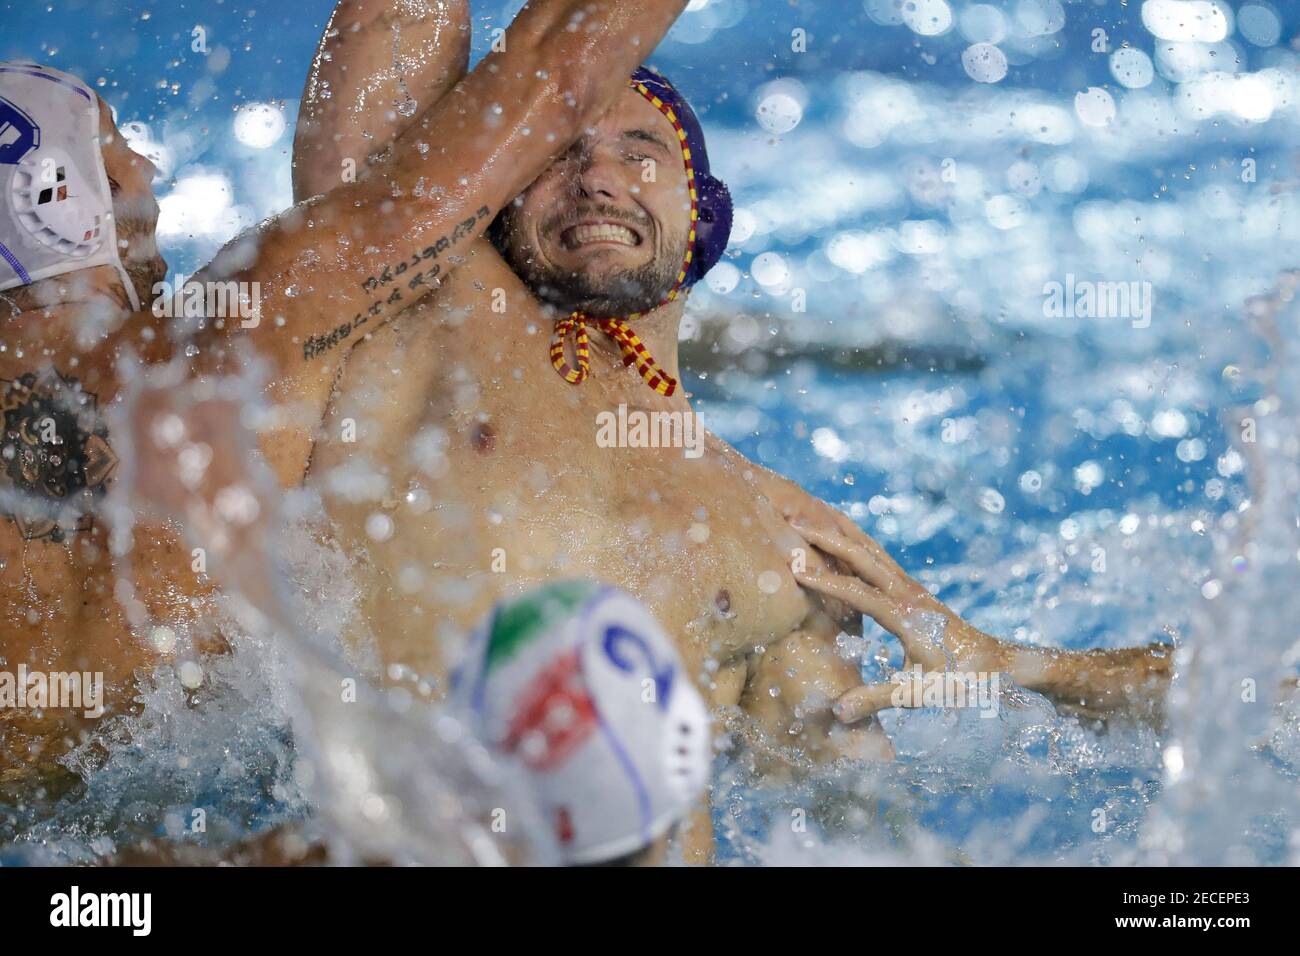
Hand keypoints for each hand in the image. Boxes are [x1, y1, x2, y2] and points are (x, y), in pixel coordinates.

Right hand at [788, 521, 1008, 722]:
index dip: (825, 580)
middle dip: (827, 538)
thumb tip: (838, 712)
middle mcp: (908, 594)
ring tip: (812, 512)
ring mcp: (912, 588)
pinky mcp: (914, 590)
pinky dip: (857, 542)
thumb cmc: (963, 680)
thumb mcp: (922, 694)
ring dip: (842, 530)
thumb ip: (879, 699)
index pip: (858, 592)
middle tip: (794, 523)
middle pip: (863, 556)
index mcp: (907, 616)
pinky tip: (844, 537)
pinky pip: (880, 558)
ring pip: (872, 550)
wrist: (997, 664)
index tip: (794, 569)